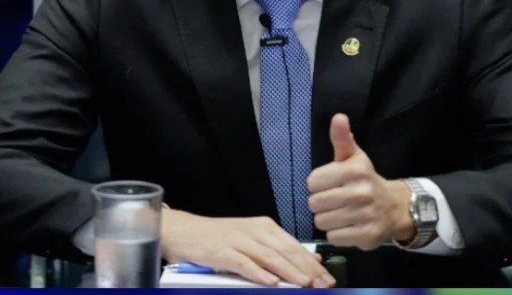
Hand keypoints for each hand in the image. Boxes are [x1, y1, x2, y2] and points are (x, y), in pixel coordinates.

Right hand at [159, 208, 334, 286]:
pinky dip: (258, 273)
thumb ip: (279, 249)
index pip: (295, 246)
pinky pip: (244, 264)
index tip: (328, 279)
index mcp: (265, 227)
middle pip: (286, 252)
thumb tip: (311, 259)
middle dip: (307, 270)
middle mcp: (255, 231)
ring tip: (304, 284)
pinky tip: (271, 282)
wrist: (184, 231)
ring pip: (269, 257)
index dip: (312, 264)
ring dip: (289, 272)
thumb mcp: (253, 239)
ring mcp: (238, 241)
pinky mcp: (222, 252)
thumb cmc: (220, 238)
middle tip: (323, 285)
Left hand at [307, 114, 414, 249]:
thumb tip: (338, 117)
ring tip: (340, 213)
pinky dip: (337, 234)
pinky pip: (333, 238)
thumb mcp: (354, 157)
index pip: (312, 182)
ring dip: (328, 220)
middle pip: (314, 204)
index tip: (329, 184)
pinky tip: (348, 226)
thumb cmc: (365, 180)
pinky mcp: (366, 235)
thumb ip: (342, 137)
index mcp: (355, 169)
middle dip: (321, 204)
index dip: (317, 184)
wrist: (393, 207)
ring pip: (321, 222)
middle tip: (334, 200)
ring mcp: (365, 215)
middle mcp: (361, 191)